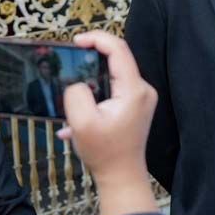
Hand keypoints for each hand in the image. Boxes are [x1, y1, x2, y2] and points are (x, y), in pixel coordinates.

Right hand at [57, 30, 158, 214]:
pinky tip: (80, 114)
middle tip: (71, 59)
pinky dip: (96, 93)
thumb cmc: (105, 153)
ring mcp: (142, 98)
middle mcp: (143, 90)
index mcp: (134, 90)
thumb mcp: (82, 124)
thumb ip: (76, 95)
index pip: (119, 49)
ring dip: (92, 77)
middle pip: (118, 59)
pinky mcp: (136, 105)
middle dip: (92, 56)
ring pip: (114, 74)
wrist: (122, 176)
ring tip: (73, 89)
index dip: (97, 38)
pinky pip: (114, 88)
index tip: (76, 41)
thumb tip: (78, 83)